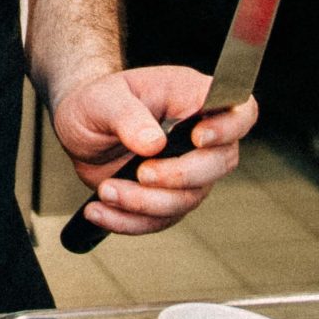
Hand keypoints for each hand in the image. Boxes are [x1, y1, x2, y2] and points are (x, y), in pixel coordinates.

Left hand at [51, 65, 256, 236]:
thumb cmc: (97, 102)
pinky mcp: (167, 198)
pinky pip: (159, 219)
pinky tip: (99, 211)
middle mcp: (200, 136)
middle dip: (179, 175)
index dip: (229, 128)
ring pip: (188, 198)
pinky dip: (128, 221)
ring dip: (145, 202)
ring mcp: (188, 170)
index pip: (239, 112)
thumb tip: (154, 143)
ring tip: (106, 190)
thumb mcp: (102, 99)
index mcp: (193, 97)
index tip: (197, 137)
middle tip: (140, 172)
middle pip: (220, 163)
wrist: (79, 128)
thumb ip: (127, 116)